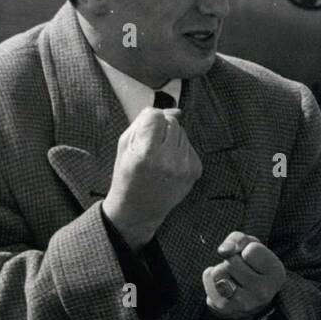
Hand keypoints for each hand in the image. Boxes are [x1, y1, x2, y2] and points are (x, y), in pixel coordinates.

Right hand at [103, 107, 201, 247]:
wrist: (139, 209)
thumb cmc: (128, 175)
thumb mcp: (125, 145)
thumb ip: (146, 121)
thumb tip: (176, 110)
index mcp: (146, 153)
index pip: (156, 115)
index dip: (150, 120)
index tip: (145, 131)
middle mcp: (168, 160)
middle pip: (172, 122)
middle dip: (162, 129)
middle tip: (151, 148)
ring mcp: (184, 167)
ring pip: (183, 133)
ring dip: (172, 139)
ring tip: (160, 158)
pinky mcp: (195, 171)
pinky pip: (190, 146)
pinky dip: (180, 151)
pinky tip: (169, 165)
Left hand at [203, 233, 285, 319]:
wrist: (249, 300)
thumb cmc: (252, 266)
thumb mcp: (253, 246)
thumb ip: (239, 240)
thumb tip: (223, 251)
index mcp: (276, 275)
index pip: (252, 251)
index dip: (248, 250)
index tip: (253, 260)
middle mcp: (262, 293)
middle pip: (231, 262)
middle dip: (232, 260)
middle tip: (241, 269)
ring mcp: (242, 303)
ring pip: (218, 272)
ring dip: (221, 269)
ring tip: (231, 277)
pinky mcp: (223, 308)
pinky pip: (208, 279)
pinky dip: (211, 278)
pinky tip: (222, 284)